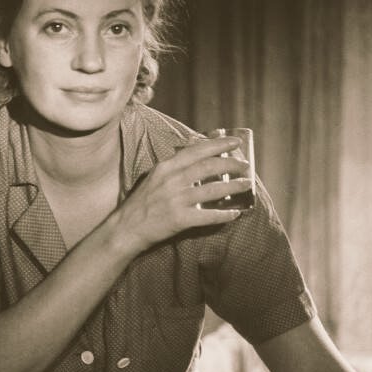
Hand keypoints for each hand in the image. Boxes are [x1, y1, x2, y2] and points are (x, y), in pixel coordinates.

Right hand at [116, 136, 251, 252]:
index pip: (197, 150)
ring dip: (233, 187)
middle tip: (245, 165)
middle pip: (208, 167)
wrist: (125, 228)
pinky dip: (223, 214)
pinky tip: (235, 213)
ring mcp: (175, 200)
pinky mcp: (179, 219)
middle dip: (231, 164)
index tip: (235, 142)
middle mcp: (172, 180)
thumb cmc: (141, 203)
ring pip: (212, 190)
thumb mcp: (154, 177)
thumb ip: (174, 167)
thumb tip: (199, 156)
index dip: (219, 144)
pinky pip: (207, 215)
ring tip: (246, 185)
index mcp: (166, 167)